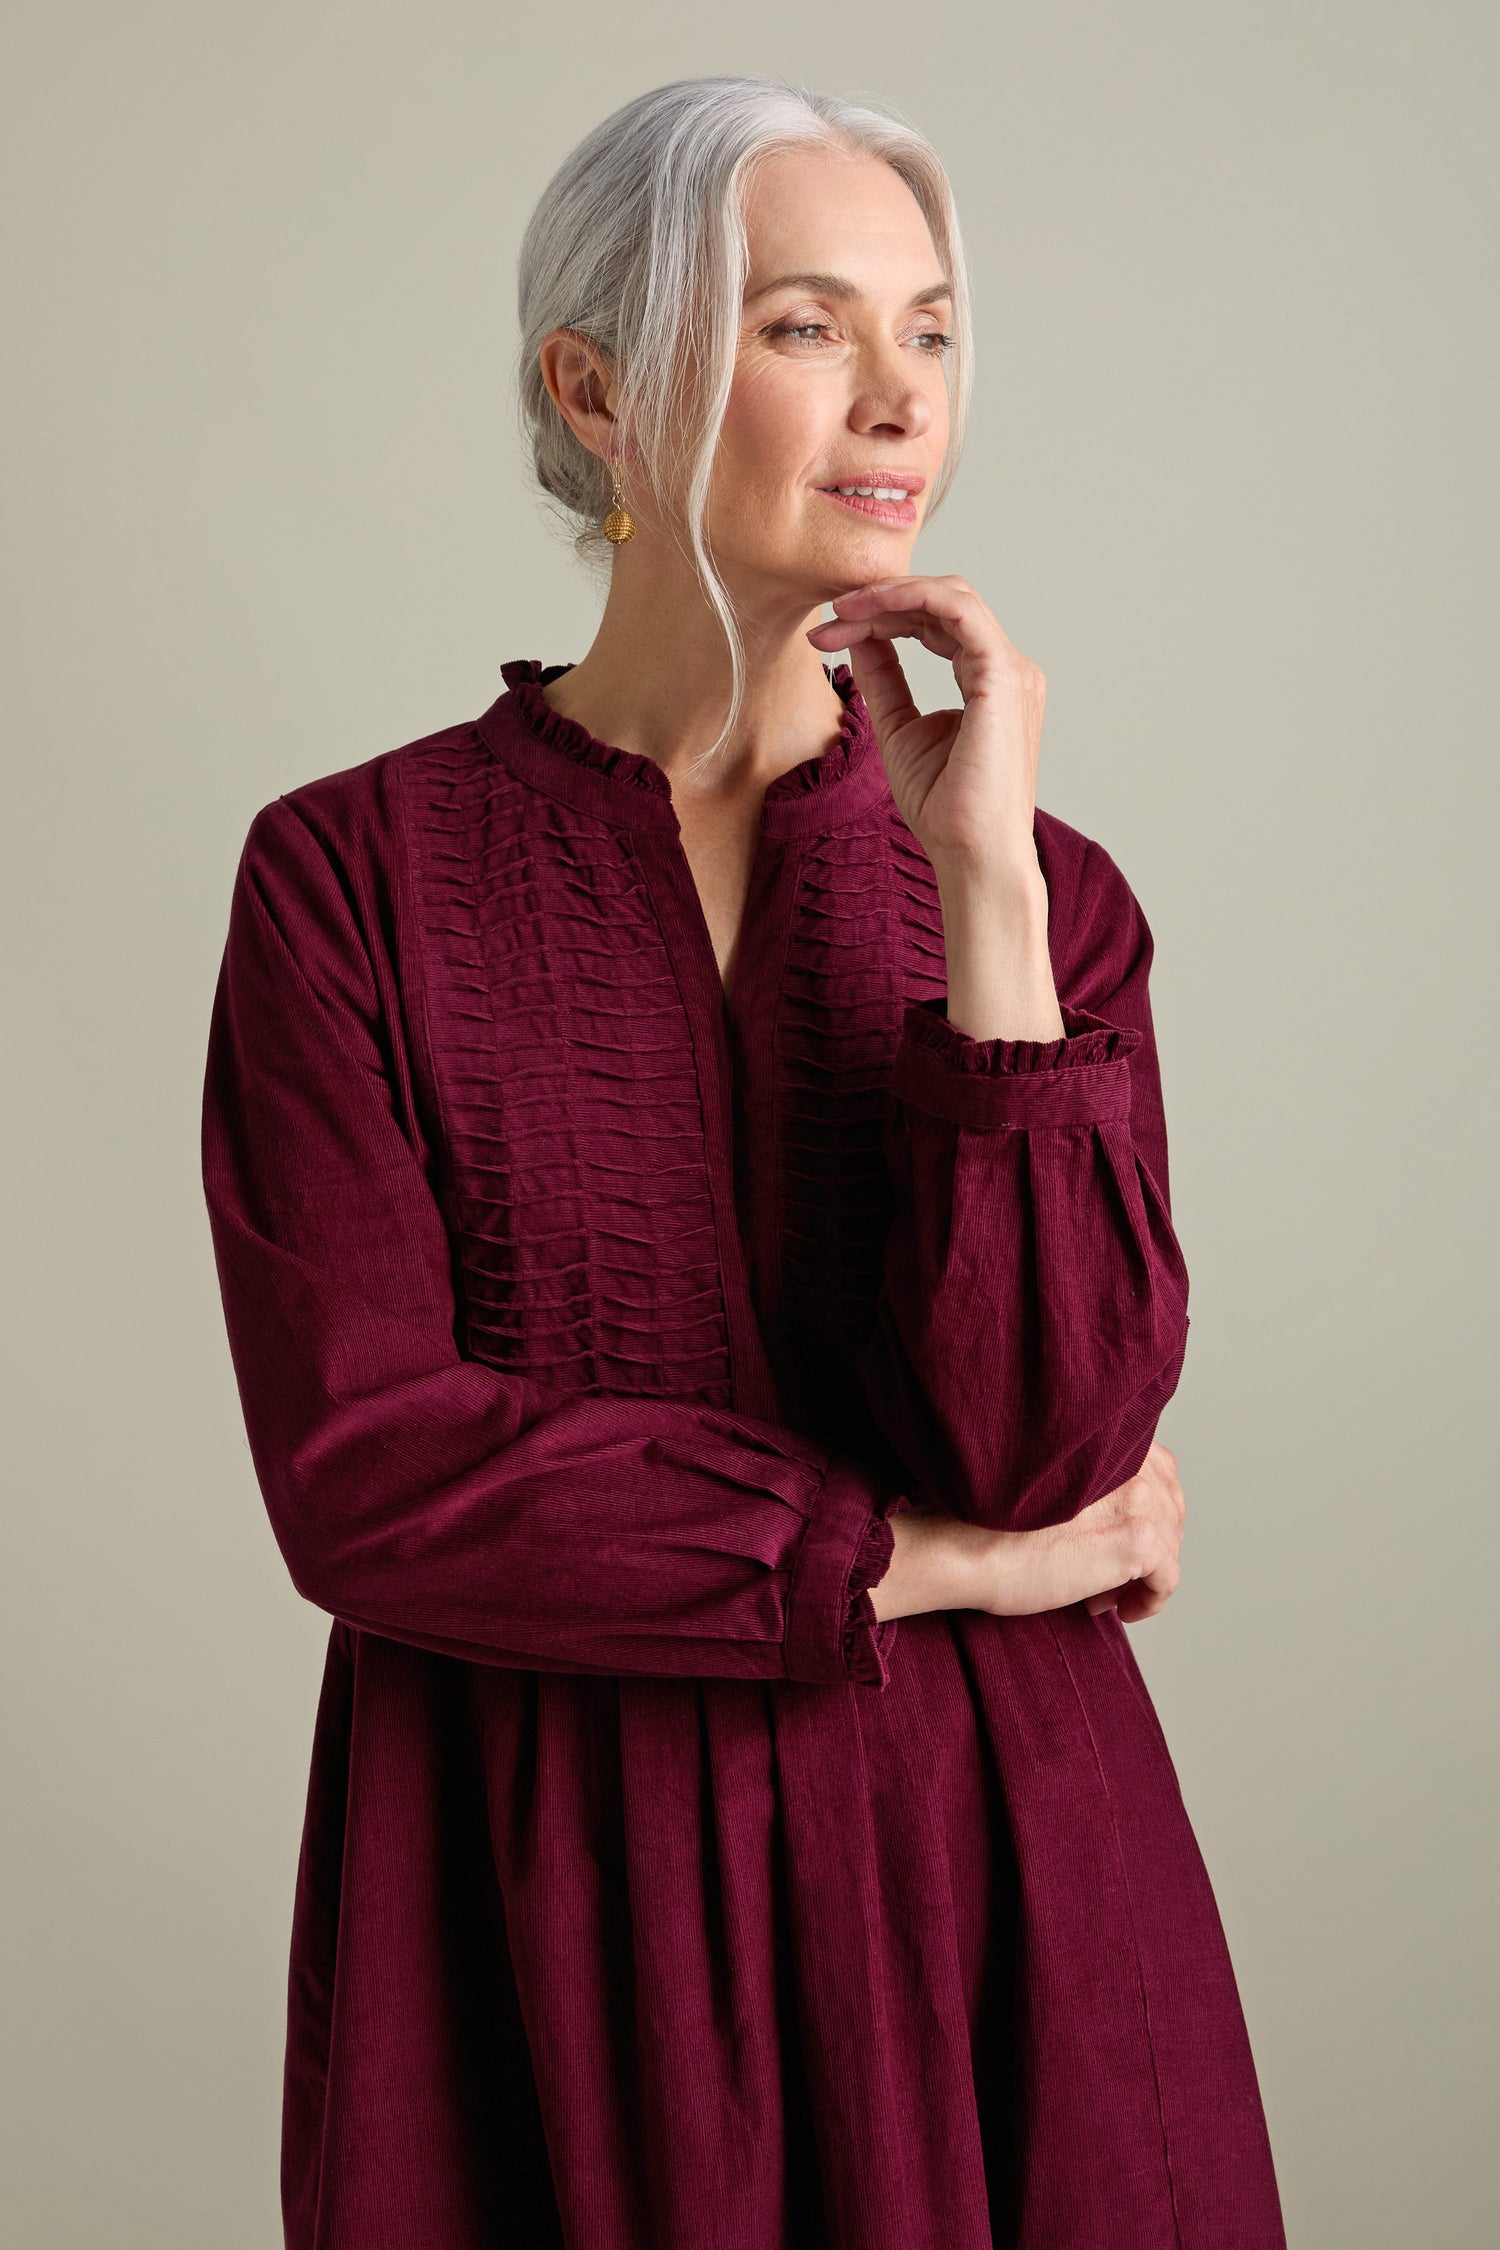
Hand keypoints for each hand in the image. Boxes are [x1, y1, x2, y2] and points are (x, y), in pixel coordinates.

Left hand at [806, 574, 1046, 876]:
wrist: (972, 855)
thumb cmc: (946, 809)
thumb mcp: (899, 729)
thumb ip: (885, 680)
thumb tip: (860, 638)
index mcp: (989, 680)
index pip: (936, 623)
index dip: (882, 617)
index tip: (828, 634)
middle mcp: (1007, 669)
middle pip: (942, 603)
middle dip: (882, 601)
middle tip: (830, 616)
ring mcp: (1011, 670)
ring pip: (951, 597)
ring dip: (891, 594)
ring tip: (843, 609)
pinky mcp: (1003, 677)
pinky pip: (958, 610)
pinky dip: (912, 597)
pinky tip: (870, 607)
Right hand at [978, 1443, 1186, 1623]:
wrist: (967, 1546)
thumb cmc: (989, 1520)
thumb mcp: (1050, 1483)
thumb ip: (1090, 1483)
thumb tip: (1118, 1523)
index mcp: (1108, 1441)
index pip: (1160, 1470)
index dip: (1146, 1508)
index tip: (1123, 1535)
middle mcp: (1131, 1462)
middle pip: (1170, 1510)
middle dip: (1148, 1544)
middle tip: (1112, 1572)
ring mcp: (1138, 1501)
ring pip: (1169, 1546)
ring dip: (1141, 1574)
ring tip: (1102, 1593)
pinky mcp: (1138, 1542)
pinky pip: (1167, 1579)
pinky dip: (1149, 1600)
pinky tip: (1121, 1609)